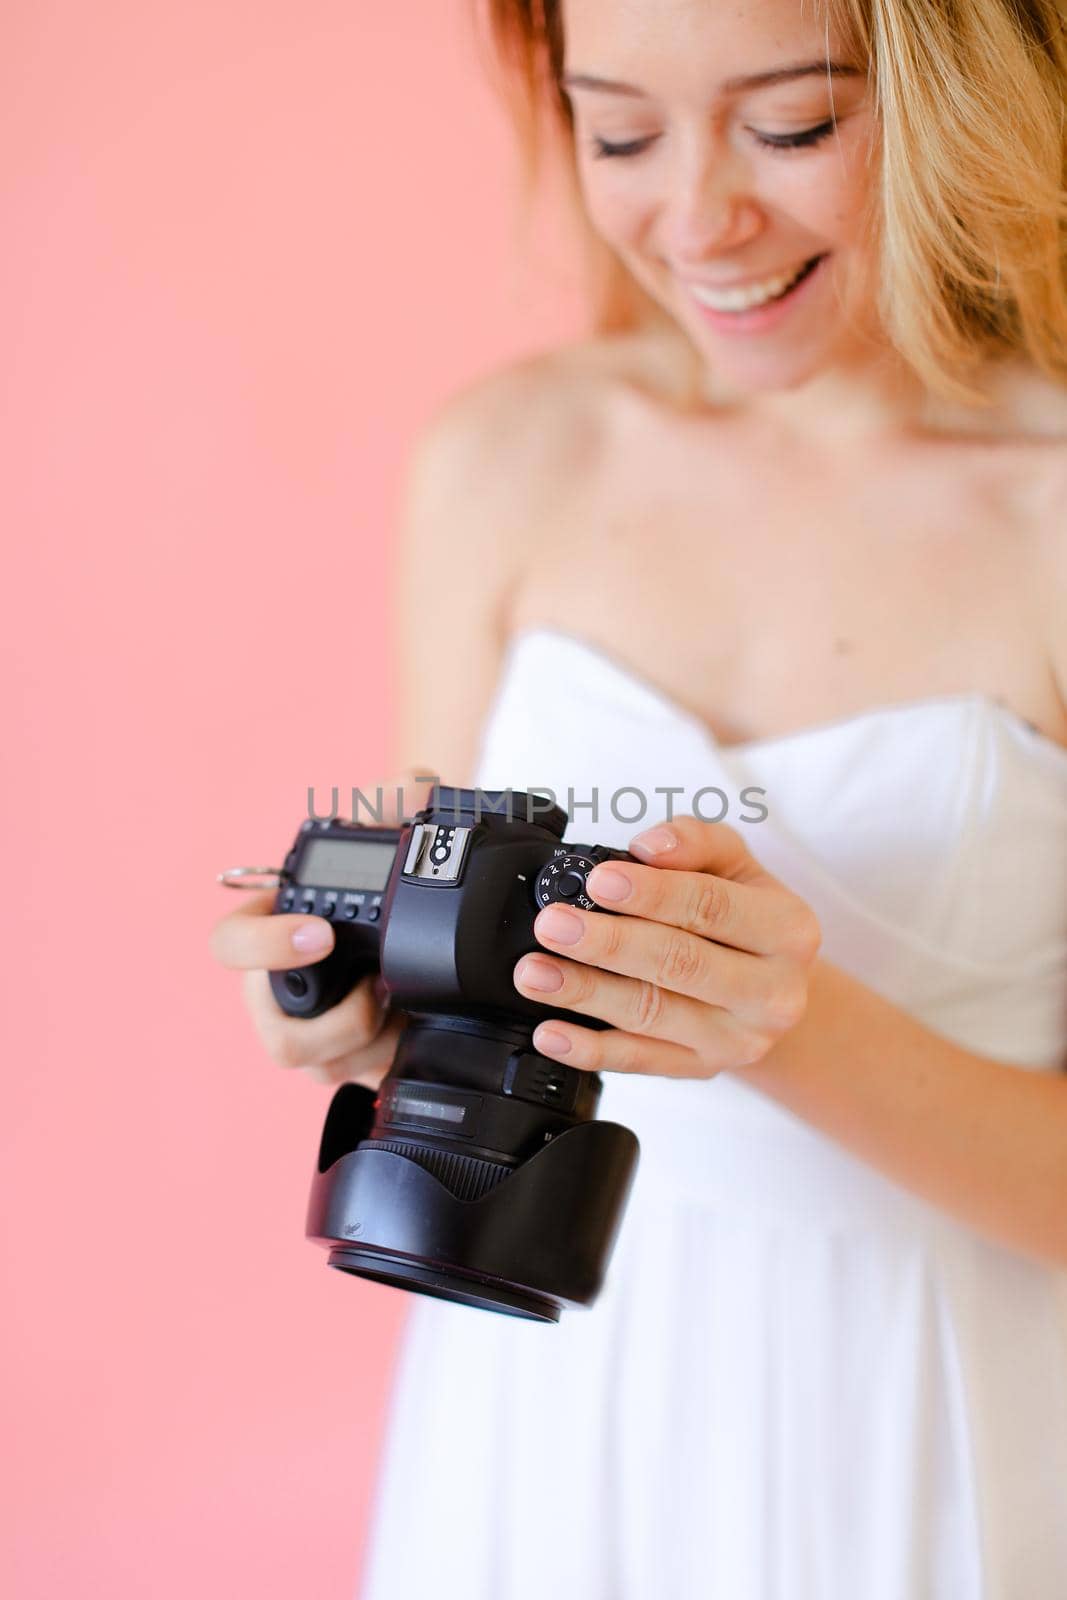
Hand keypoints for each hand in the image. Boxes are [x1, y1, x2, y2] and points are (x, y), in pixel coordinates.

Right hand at [208, 766, 433, 1087]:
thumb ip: (398, 803)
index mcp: (272, 931)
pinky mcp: (349, 1067)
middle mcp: (280, 992)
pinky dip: (395, 1056)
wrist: (423, 937)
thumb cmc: (380, 888)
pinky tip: (419, 1027)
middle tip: (382, 991)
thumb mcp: (389, 839)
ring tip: (407, 1005)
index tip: (320, 934)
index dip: (264, 946)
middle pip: (278, 1035)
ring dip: (373, 1040)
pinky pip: (362, 1080)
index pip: (229, 945)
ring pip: (323, 1068)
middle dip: (337, 1022)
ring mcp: (313, 1039)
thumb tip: (414, 785)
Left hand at [512, 815, 821, 1076]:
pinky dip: (591, 1049)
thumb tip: (649, 848)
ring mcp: (738, 1040)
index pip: (714, 907)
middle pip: (680, 964)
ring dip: (586, 993)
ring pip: (652, 1014)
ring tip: (535, 972)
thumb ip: (696, 843)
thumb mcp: (737, 866)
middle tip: (554, 925)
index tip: (600, 881)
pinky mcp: (703, 1069)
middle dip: (609, 943)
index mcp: (788, 930)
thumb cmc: (747, 918)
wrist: (773, 989)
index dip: (653, 894)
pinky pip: (640, 1062)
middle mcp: (773, 992)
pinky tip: (552, 1032)